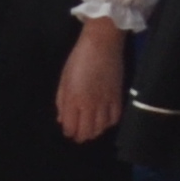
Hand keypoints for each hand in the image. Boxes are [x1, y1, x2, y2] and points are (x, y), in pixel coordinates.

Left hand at [57, 19, 125, 141]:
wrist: (102, 44)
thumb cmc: (78, 59)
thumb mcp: (64, 79)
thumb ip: (62, 101)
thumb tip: (62, 119)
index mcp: (73, 99)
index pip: (71, 127)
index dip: (69, 132)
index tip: (68, 131)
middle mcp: (90, 105)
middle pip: (87, 132)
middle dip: (81, 136)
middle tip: (79, 134)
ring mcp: (106, 102)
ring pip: (101, 128)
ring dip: (95, 131)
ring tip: (91, 128)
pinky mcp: (118, 97)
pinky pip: (115, 118)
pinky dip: (109, 123)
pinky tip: (104, 119)